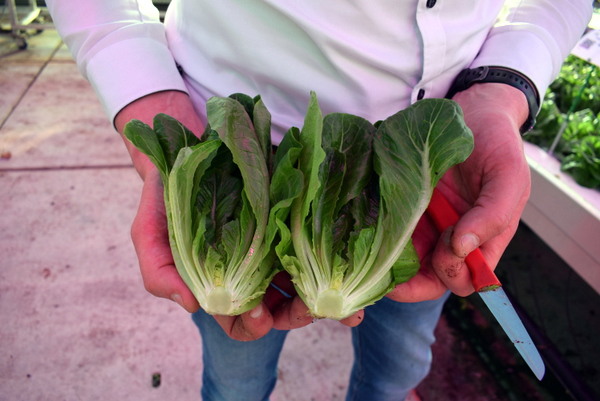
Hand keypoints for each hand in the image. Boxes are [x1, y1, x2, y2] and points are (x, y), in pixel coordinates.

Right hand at [117, 91, 357, 339]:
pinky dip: (334, 261)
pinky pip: (317, 245)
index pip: (238, 319)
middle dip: (296, 316)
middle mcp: (252, 269)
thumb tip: (191, 305)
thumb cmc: (167, 196)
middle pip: (279, 307)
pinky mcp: (293, 219)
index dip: (250, 324)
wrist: (187, 148)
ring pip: (303, 282)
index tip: (260, 315)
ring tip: (342, 303)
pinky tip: (349, 266)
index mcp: (221, 281)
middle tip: (312, 310)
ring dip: (324, 298)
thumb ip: (159, 272)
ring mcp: (275, 244)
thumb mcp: (149, 234)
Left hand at [388, 83, 531, 301]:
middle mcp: (453, 239)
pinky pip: (389, 234)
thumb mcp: (507, 176)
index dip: (451, 273)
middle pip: (430, 279)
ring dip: (388, 266)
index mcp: (483, 240)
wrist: (473, 111)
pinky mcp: (404, 209)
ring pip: (405, 263)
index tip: (444, 248)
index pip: (465, 279)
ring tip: (368, 257)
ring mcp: (426, 226)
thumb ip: (493, 214)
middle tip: (389, 266)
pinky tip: (365, 233)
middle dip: (411, 282)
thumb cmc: (496, 144)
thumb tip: (463, 249)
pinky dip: (377, 240)